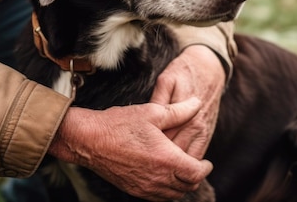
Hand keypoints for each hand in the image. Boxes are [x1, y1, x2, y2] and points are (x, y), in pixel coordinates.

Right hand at [48, 98, 213, 200]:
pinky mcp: (134, 190)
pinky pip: (158, 198)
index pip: (196, 173)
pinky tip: (163, 177)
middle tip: (195, 165)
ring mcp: (145, 187)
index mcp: (166, 159)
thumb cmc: (120, 124)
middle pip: (187, 186)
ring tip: (181, 171)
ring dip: (181, 185)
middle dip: (195, 176)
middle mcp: (158, 178)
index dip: (205, 167)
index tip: (206, 162)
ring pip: (173, 195)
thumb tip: (198, 103)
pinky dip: (167, 191)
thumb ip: (179, 111)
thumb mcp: (152, 112)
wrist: (90, 140)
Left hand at [150, 45, 224, 158]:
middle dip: (160, 161)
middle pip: (175, 153)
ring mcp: (203, 132)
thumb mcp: (166, 80)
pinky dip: (185, 163)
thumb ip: (158, 100)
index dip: (149, 148)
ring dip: (174, 166)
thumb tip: (149, 117)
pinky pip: (197, 155)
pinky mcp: (208, 134)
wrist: (210, 68)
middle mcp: (195, 125)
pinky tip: (172, 165)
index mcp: (183, 112)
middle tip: (142, 165)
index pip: (164, 139)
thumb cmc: (184, 72)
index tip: (136, 152)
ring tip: (155, 169)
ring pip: (187, 158)